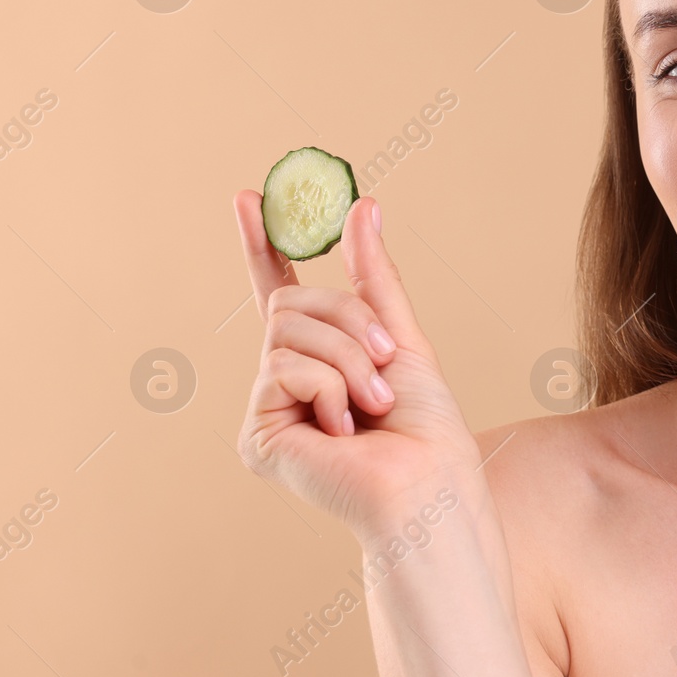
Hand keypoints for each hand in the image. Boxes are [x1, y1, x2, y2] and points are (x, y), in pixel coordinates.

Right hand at [232, 191, 482, 537]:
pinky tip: (343, 430)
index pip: (278, 290)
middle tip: (385, 360)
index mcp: (317, 356)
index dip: (262, 245)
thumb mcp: (401, 335)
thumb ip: (372, 276)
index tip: (247, 196)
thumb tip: (363, 204)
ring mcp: (268, 407)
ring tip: (372, 403)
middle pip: (291, 305)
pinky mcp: (257, 436)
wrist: (429, 480)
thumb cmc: (425, 424)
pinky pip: (283, 369)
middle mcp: (283, 380)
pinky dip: (329, 389)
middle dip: (348, 322)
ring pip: (287, 332)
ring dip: (347, 358)